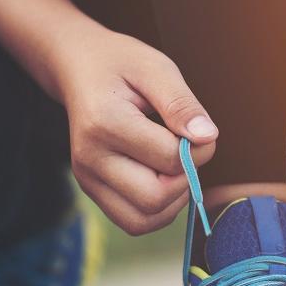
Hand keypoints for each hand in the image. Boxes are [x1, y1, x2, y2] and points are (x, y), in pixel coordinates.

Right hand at [54, 22, 216, 234]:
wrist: (78, 68)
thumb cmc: (121, 64)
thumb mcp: (156, 69)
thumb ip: (181, 104)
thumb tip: (208, 137)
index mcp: (104, 123)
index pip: (169, 159)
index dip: (199, 148)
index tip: (199, 129)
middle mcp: (89, 158)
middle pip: (155, 198)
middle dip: (185, 179)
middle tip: (186, 150)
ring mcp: (87, 179)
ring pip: (143, 220)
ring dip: (173, 199)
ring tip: (174, 164)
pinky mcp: (91, 190)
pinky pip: (133, 221)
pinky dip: (158, 209)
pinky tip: (163, 178)